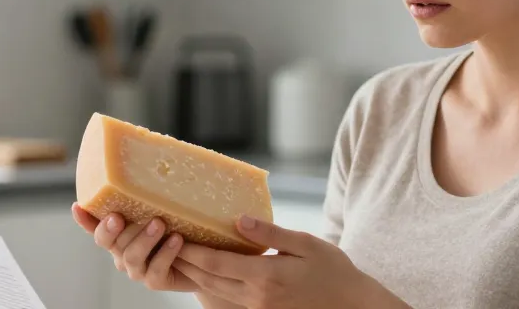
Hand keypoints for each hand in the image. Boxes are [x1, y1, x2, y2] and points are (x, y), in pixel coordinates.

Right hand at [71, 202, 197, 291]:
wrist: (202, 259)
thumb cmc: (180, 227)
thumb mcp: (164, 207)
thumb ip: (150, 194)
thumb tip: (150, 158)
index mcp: (119, 235)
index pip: (95, 227)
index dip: (84, 219)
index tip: (78, 206)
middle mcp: (123, 253)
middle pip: (109, 242)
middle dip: (112, 228)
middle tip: (121, 216)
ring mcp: (138, 269)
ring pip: (131, 256)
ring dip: (144, 239)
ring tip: (160, 223)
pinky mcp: (155, 280)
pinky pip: (155, 270)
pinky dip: (165, 254)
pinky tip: (177, 240)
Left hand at [175, 215, 408, 308]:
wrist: (352, 307)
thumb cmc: (333, 271)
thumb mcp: (306, 244)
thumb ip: (270, 233)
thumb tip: (239, 219)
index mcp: (265, 277)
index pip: (216, 263)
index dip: (191, 249)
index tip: (174, 233)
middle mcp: (256, 297)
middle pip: (208, 279)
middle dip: (184, 261)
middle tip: (166, 240)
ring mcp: (257, 308)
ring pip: (215, 290)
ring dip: (193, 273)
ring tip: (177, 253)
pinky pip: (227, 297)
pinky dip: (210, 283)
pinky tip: (204, 270)